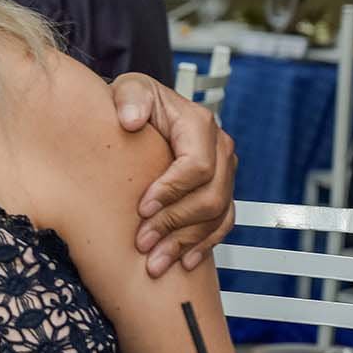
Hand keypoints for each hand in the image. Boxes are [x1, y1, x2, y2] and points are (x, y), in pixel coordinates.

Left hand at [111, 72, 237, 276]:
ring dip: (186, 243)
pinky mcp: (220, 190)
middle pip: (209, 197)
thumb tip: (130, 120)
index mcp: (199, 124)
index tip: (142, 209)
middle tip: (142, 243)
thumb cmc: (133, 100)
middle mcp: (218, 149)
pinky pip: (222, 224)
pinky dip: (204, 245)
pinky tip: (185, 262)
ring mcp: (223, 172)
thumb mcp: (129, 89)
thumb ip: (130, 98)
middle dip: (174, 225)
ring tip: (155, 262)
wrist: (141, 111)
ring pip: (216, 216)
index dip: (171, 191)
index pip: (196, 166)